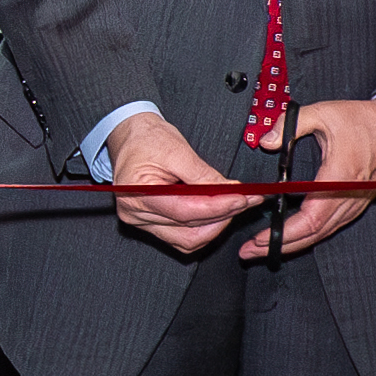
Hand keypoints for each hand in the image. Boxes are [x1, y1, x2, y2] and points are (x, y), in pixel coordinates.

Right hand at [101, 106, 248, 255]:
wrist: (131, 136)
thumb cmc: (146, 138)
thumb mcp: (176, 149)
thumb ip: (203, 175)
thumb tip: (229, 191)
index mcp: (137, 193)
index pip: (184, 211)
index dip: (217, 208)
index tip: (241, 199)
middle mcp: (136, 214)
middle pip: (188, 231)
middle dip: (221, 217)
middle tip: (245, 201)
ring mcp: (143, 221)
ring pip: (187, 240)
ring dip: (214, 225)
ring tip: (232, 205)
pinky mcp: (152, 223)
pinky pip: (182, 236)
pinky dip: (203, 227)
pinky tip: (216, 212)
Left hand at [258, 96, 375, 259]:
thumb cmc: (367, 121)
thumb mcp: (324, 112)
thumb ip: (290, 124)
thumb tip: (267, 140)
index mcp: (339, 178)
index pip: (310, 219)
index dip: (283, 233)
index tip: (260, 239)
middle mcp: (349, 196)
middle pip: (313, 234)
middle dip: (280, 246)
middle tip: (251, 251)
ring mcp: (355, 203)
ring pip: (323, 233)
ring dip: (294, 244)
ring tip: (266, 248)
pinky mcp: (357, 203)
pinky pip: (332, 226)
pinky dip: (311, 235)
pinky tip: (294, 237)